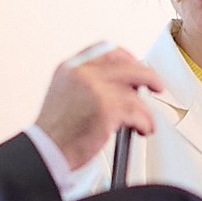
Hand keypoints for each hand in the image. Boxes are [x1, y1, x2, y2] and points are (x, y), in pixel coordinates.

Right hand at [34, 43, 161, 171]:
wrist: (45, 151)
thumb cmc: (55, 132)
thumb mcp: (65, 94)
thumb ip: (88, 83)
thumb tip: (119, 84)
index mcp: (71, 67)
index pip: (106, 49)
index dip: (126, 57)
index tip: (135, 65)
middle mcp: (82, 74)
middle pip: (127, 65)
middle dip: (148, 75)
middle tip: (156, 85)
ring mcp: (95, 89)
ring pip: (135, 94)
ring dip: (145, 110)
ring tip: (143, 122)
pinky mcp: (107, 109)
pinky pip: (138, 112)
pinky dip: (145, 123)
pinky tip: (142, 129)